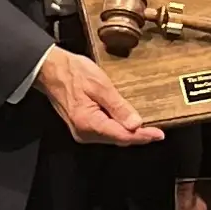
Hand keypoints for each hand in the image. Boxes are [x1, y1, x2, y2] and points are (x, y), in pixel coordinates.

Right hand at [38, 47, 163, 145]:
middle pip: (118, 139)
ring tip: (147, 129)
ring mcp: (82, 132)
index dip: (143, 136)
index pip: (122, 135)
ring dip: (129, 134)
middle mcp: (85, 133)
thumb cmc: (72, 73)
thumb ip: (118, 106)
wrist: (51, 70)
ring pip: (112, 138)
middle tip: (157, 132)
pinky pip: (105, 132)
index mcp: (89, 123)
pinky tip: (127, 124)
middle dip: (138, 136)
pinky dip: (118, 129)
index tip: (159, 135)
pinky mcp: (82, 128)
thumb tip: (135, 124)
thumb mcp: (100, 85)